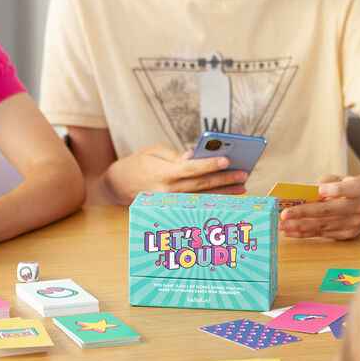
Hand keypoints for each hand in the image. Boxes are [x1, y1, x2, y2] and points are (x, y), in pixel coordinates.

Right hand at [103, 145, 247, 203]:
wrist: (116, 185)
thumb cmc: (137, 163)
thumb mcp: (154, 152)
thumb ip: (177, 156)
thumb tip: (196, 157)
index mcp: (163, 173)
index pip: (190, 169)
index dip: (209, 165)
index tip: (227, 161)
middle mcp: (166, 190)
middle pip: (200, 185)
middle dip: (223, 180)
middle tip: (243, 175)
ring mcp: (169, 202)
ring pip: (201, 198)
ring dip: (223, 193)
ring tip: (241, 187)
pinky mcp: (170, 208)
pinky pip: (195, 204)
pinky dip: (211, 200)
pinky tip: (226, 197)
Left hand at [279, 174, 359, 239]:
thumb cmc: (346, 188)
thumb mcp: (339, 179)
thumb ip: (323, 184)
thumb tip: (300, 195)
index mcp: (357, 189)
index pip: (347, 189)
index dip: (334, 190)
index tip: (320, 190)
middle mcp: (358, 208)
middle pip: (328, 210)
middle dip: (304, 213)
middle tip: (284, 214)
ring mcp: (354, 224)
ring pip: (322, 225)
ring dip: (299, 226)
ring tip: (282, 225)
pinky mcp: (347, 235)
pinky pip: (322, 235)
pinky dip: (304, 233)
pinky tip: (290, 232)